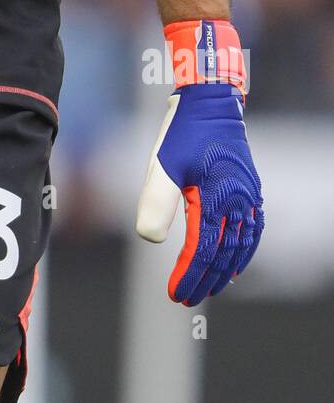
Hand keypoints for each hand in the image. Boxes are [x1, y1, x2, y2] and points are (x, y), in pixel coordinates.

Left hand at [136, 80, 263, 304]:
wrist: (211, 102)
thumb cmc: (183, 133)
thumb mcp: (161, 165)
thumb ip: (155, 203)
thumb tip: (151, 240)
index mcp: (216, 199)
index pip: (203, 251)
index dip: (189, 275)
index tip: (175, 293)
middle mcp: (238, 202)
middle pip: (223, 255)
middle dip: (205, 280)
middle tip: (187, 299)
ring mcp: (248, 196)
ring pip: (241, 246)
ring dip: (225, 270)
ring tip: (210, 287)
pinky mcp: (251, 189)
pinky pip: (252, 230)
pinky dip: (244, 250)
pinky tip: (235, 261)